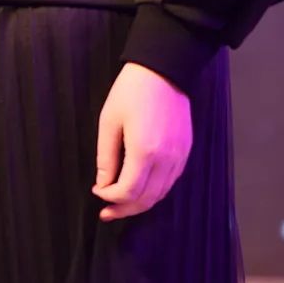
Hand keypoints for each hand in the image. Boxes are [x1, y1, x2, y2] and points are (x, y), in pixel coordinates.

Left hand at [91, 61, 192, 221]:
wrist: (163, 70)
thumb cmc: (131, 92)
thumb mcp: (109, 121)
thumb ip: (106, 157)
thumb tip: (103, 185)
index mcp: (145, 151)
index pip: (128, 191)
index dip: (111, 198)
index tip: (97, 192)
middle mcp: (167, 159)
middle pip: (147, 199)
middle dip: (124, 209)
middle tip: (106, 212)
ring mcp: (180, 156)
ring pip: (161, 194)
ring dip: (140, 204)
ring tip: (121, 205)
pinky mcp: (186, 151)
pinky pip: (171, 181)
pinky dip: (155, 191)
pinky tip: (141, 188)